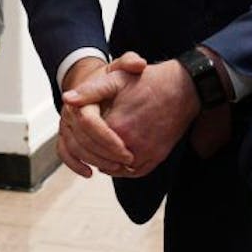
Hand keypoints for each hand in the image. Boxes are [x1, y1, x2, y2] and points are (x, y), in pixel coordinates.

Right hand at [55, 58, 134, 178]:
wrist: (92, 82)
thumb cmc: (108, 78)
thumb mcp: (119, 68)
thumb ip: (129, 63)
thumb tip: (138, 64)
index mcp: (81, 98)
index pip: (89, 122)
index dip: (107, 139)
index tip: (127, 150)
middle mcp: (68, 112)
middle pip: (80, 139)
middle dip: (103, 154)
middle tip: (126, 162)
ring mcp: (65, 124)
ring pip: (72, 148)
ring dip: (93, 161)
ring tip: (115, 168)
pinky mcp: (64, 134)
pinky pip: (63, 152)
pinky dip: (73, 164)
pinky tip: (89, 173)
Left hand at [67, 57, 198, 177]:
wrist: (184, 88)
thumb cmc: (149, 81)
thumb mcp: (116, 79)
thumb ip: (90, 91)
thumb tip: (67, 99)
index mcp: (117, 125)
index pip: (86, 138)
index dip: (80, 131)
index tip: (77, 125)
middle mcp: (131, 144)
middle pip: (99, 156)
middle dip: (88, 149)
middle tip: (81, 142)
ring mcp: (146, 154)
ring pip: (115, 168)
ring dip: (103, 161)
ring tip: (95, 152)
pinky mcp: (157, 157)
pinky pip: (134, 172)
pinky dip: (122, 170)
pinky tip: (114, 161)